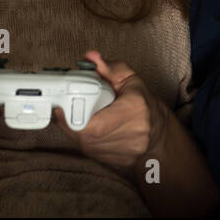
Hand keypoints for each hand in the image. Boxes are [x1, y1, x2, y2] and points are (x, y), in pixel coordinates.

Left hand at [53, 50, 167, 178]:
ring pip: (86, 145)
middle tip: (65, 109)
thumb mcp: (129, 78)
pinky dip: (86, 140)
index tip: (61, 106)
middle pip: (86, 135)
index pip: (95, 123)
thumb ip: (108, 68)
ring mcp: (126, 150)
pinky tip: (91, 129)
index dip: (73, 117)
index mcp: (135, 108)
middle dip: (70, 122)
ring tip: (83, 117)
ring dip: (76, 131)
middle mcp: (133, 132)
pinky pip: (92, 152)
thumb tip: (91, 58)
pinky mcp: (119, 161)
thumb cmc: (142, 102)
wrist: (157, 130)